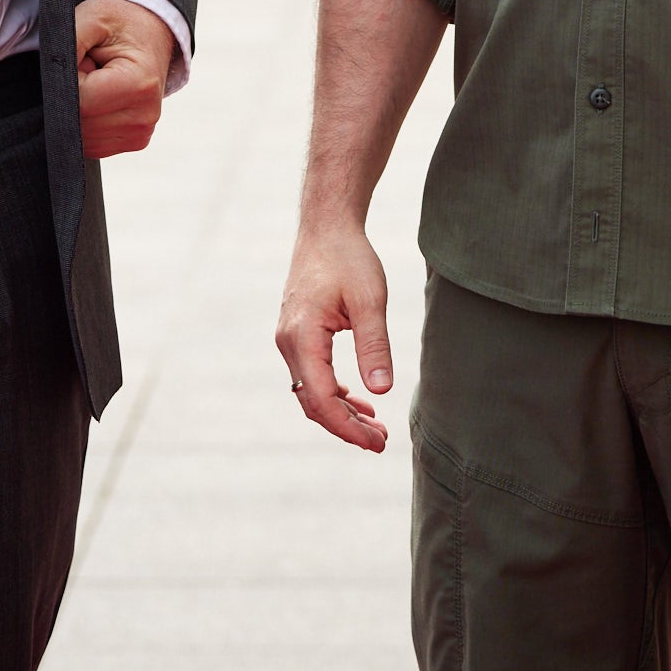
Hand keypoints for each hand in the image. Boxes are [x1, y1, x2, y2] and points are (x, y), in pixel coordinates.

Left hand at [74, 0, 173, 158]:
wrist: (150, 32)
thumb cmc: (119, 24)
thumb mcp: (92, 17)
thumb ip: (68, 42)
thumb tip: (50, 78)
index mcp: (138, 85)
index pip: (79, 101)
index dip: (66, 82)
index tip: (80, 60)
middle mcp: (144, 115)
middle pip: (80, 124)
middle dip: (71, 98)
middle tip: (88, 69)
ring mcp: (140, 133)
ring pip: (82, 139)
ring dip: (78, 111)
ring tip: (96, 83)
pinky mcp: (134, 141)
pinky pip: (92, 144)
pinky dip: (87, 122)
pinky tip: (100, 99)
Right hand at [275, 222, 392, 451]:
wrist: (326, 227)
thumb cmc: (348, 258)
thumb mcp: (369, 300)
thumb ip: (374, 345)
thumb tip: (381, 390)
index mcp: (302, 337)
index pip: (322, 398)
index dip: (348, 427)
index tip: (377, 442)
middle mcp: (289, 343)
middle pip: (313, 402)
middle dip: (346, 427)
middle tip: (381, 442)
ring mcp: (290, 339)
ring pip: (311, 391)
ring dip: (341, 412)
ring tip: (375, 428)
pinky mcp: (298, 334)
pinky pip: (312, 375)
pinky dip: (334, 393)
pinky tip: (359, 402)